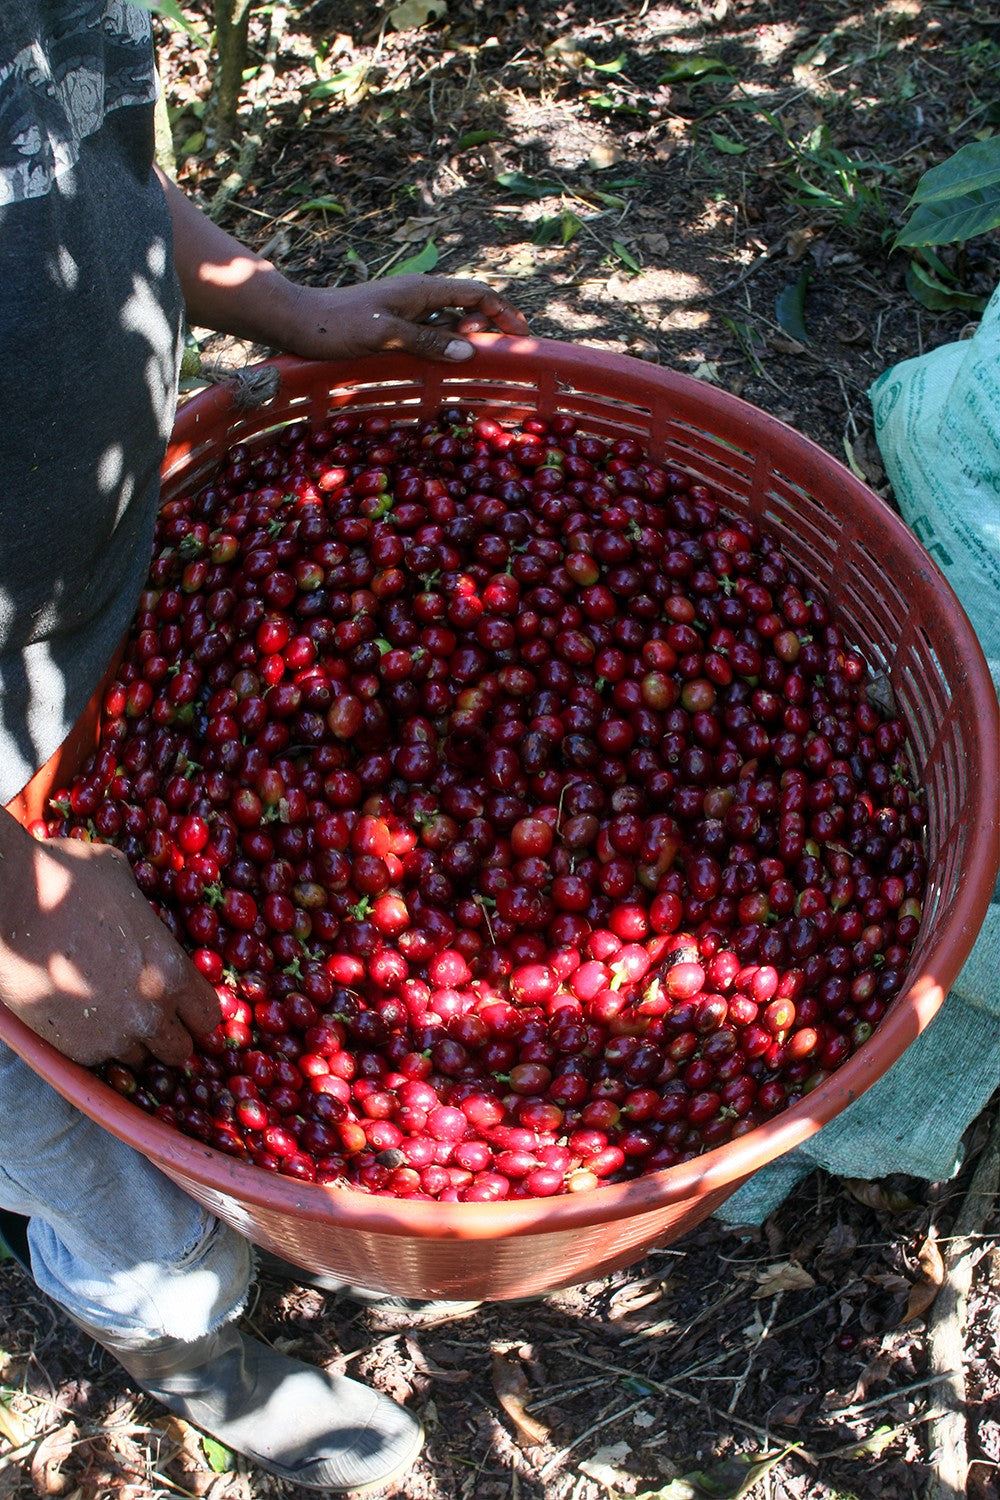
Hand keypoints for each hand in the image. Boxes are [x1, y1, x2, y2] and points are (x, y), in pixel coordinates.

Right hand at [0, 816, 219, 1067]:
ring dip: (131, 1042)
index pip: (209, 1015)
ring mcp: (113, 1037)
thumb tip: (137, 904)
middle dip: (169, 1035)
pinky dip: (95, 1045)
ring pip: (138, 1058)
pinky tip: (81, 1017)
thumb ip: (141, 906)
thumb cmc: (65, 879)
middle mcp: (151, 1012)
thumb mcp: (121, 879)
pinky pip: (99, 1060)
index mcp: (172, 971)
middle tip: (150, 1016)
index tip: (184, 1006)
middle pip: (179, 1050)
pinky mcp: (75, 1051)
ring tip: (110, 1014)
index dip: (196, 1011)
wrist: (7, 905)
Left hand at [275, 274, 529, 362]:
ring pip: (451, 320)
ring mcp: (408, 309)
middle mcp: (420, 295)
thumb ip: (428, 341)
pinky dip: (447, 345)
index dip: (504, 313)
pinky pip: (433, 332)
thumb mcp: (385, 335)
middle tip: (497, 359)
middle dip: (490, 327)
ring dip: (468, 338)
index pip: (478, 294)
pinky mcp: (395, 323)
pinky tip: (445, 365)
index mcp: (423, 290)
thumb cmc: (337, 325)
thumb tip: (469, 352)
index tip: (521, 339)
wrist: (297, 321)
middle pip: (469, 305)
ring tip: (475, 365)